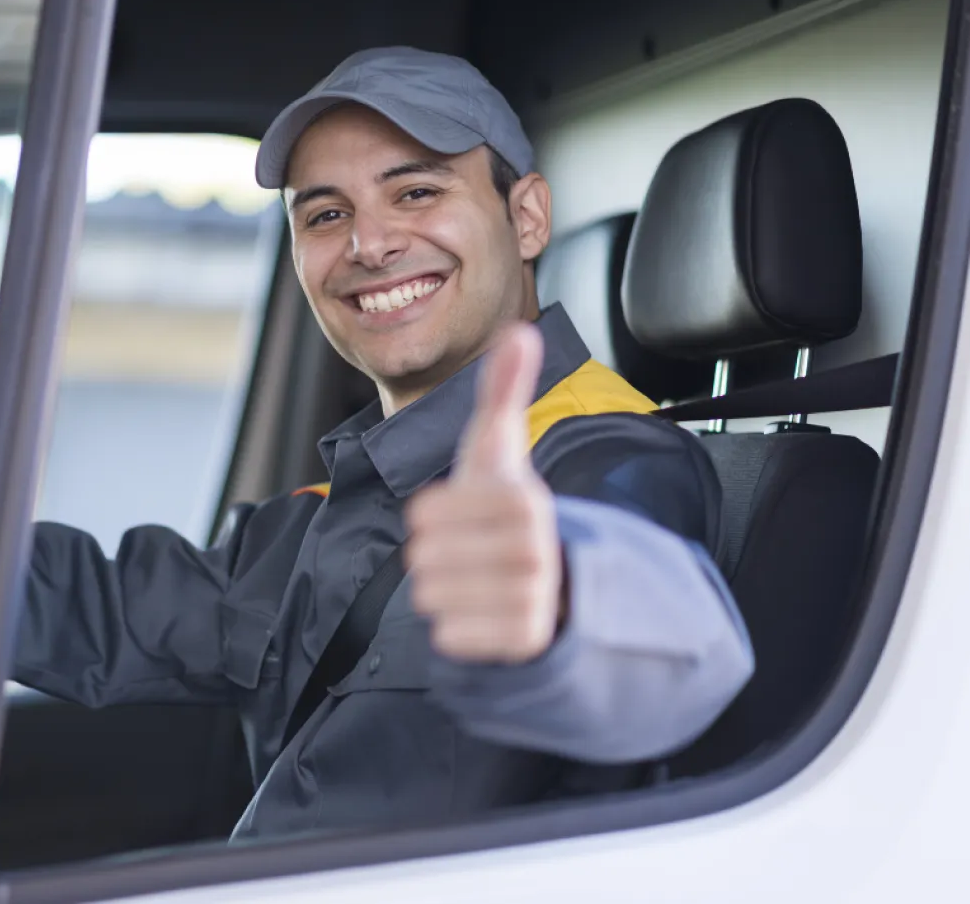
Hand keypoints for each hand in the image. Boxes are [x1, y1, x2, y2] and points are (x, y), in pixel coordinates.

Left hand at [405, 321, 562, 662]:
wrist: (548, 578)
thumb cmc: (503, 507)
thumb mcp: (497, 450)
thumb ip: (502, 391)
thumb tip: (519, 331)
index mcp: (523, 500)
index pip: (427, 513)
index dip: (428, 516)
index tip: (453, 515)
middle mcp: (534, 549)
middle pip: (425, 558)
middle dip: (432, 555)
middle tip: (464, 552)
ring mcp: (533, 599)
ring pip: (433, 597)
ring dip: (441, 591)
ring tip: (472, 580)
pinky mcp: (524, 642)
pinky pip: (451, 637)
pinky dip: (453, 628)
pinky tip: (478, 612)